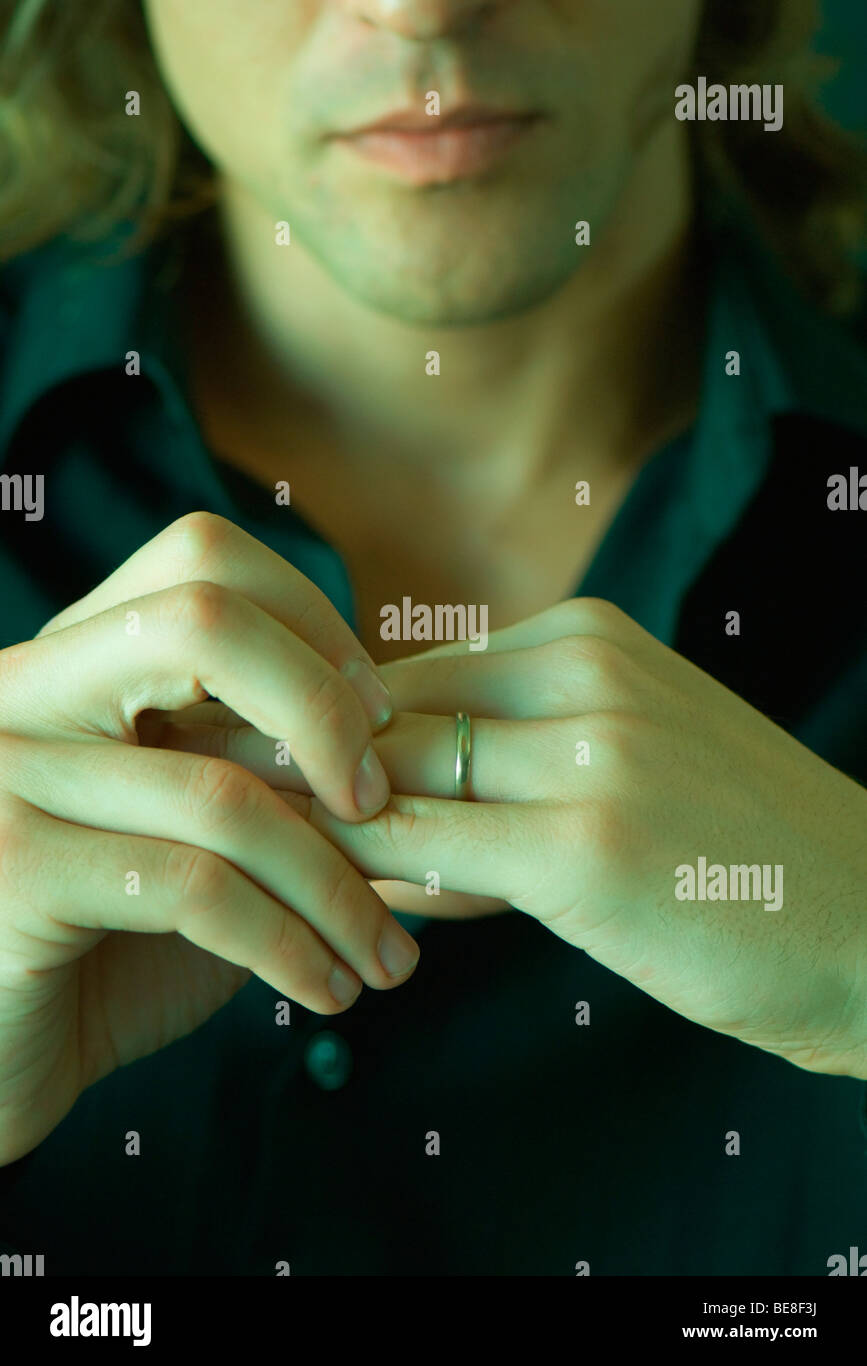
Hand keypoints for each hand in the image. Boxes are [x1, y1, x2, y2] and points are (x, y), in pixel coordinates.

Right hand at [0, 512, 419, 1166]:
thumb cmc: (108, 948)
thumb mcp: (191, 837)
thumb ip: (261, 770)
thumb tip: (404, 734)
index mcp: (72, 662)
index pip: (203, 557)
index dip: (312, 624)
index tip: (377, 722)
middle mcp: (24, 692)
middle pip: (203, 617)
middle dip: (325, 711)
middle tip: (382, 806)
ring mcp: (5, 776)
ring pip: (223, 789)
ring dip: (336, 885)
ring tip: (385, 956)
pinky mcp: (14, 872)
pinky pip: (194, 888)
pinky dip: (289, 944)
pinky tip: (328, 989)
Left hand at [186, 598, 866, 1077]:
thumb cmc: (735, 856)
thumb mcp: (619, 772)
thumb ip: (499, 781)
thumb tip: (371, 828)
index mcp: (584, 638)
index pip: (407, 678)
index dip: (327, 735)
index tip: (260, 772)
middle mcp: (581, 669)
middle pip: (384, 713)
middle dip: (301, 770)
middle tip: (228, 812)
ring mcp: (588, 750)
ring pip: (392, 772)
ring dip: (318, 823)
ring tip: (267, 864)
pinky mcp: (589, 843)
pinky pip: (428, 847)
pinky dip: (366, 873)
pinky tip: (345, 912)